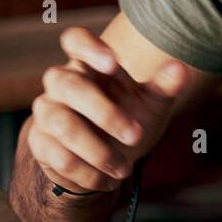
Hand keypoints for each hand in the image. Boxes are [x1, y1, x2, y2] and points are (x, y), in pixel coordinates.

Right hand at [27, 27, 191, 193]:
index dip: (88, 47)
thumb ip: (165, 85)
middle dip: (104, 112)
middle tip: (137, 135)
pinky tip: (109, 181)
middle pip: (69, 85)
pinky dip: (86, 172)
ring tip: (125, 169)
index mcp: (90, 65)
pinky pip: (56, 156)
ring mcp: (47, 112)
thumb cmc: (129, 118)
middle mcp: (62, 84)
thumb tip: (181, 69)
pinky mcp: (40, 143)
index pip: (75, 40)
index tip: (113, 62)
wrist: (106, 159)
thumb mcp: (151, 103)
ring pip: (61, 123)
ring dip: (97, 150)